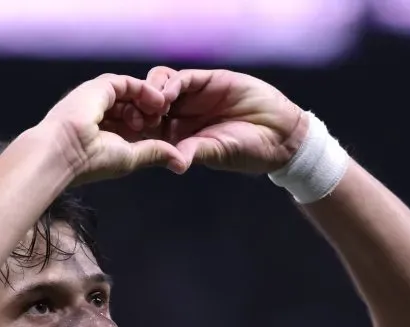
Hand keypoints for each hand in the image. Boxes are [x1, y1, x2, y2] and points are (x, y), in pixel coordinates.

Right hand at [38, 73, 189, 183]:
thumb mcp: (131, 157)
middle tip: (164, 120)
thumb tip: (181, 162)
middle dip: (151, 112)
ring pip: (130, 93)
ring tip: (162, 112)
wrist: (64, 152)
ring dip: (149, 101)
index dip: (150, 125)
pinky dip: (144, 90)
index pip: (131, 122)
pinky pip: (127, 83)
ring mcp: (98, 99)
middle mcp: (99, 113)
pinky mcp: (99, 88)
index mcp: (102, 131)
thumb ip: (154, 152)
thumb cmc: (92, 161)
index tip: (163, 133)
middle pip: (132, 105)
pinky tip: (157, 101)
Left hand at [146, 67, 306, 173]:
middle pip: (147, 104)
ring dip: (151, 94)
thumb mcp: (217, 152)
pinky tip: (167, 96)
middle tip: (136, 119)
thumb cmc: (247, 149)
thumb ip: (194, 152)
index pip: (147, 128)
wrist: (279, 133)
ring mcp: (193, 96)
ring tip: (154, 108)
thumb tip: (175, 164)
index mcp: (176, 136)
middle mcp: (180, 115)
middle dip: (138, 109)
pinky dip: (171, 84)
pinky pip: (182, 78)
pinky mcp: (207, 80)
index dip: (136, 129)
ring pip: (160, 86)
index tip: (130, 135)